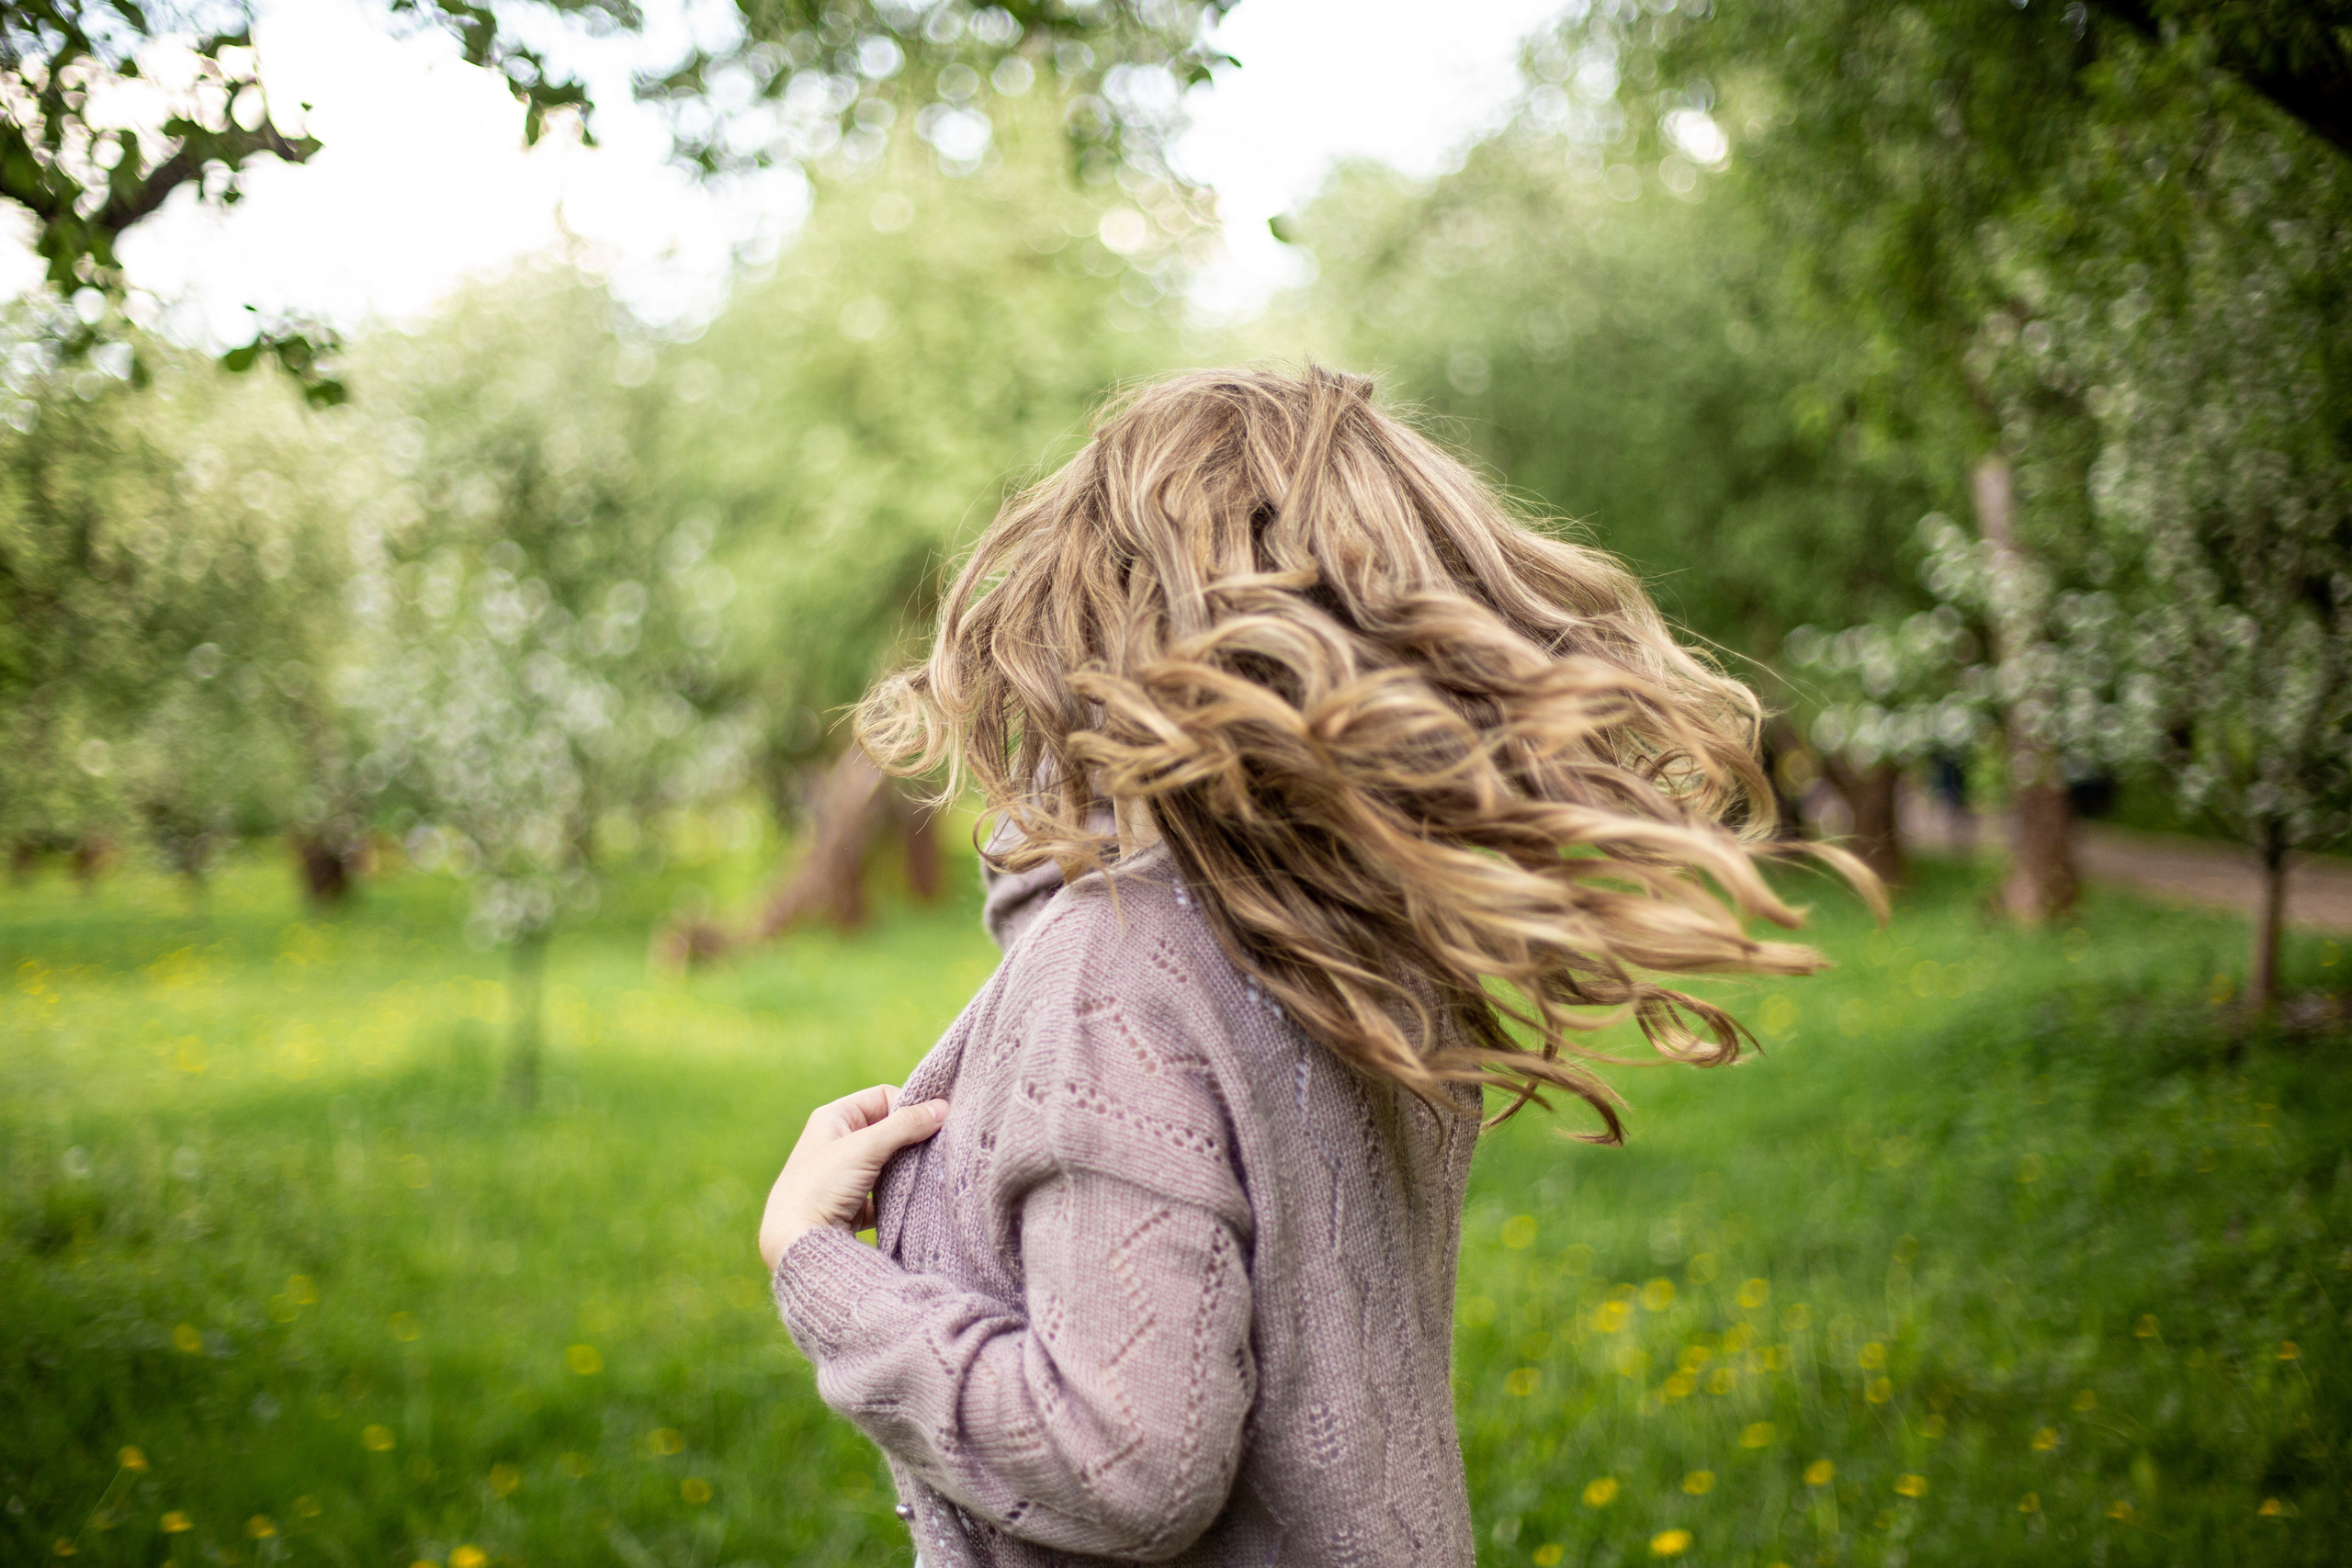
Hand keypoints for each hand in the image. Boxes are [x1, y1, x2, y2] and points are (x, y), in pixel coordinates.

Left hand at [759, 1084, 949, 1269]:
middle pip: (888, 1130)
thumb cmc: (821, 1186)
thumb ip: (904, 1125)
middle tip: (938, 1148)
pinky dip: (899, 1195)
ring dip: (908, 1167)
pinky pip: (885, 1192)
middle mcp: (838, 1142)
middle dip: (913, 1139)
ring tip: (930, 1172)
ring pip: (889, 1162)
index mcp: (834, 1118)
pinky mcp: (852, 1203)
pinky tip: (914, 1199)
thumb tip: (942, 1108)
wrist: (795, 1243)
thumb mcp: (864, 1148)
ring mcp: (845, 1174)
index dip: (908, 1106)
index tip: (933, 1123)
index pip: (882, 1097)